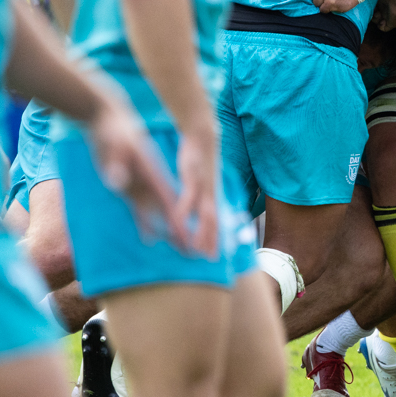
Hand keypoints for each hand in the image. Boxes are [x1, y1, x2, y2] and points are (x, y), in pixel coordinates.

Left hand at [85, 94, 185, 249]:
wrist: (108, 118)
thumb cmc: (113, 130)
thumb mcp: (114, 145)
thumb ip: (116, 165)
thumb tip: (118, 185)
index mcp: (153, 174)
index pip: (171, 203)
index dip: (181, 222)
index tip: (191, 240)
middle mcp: (153, 183)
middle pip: (174, 213)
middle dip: (187, 234)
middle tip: (200, 256)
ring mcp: (143, 185)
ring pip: (161, 215)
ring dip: (172, 233)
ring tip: (183, 252)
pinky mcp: (130, 186)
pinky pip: (142, 210)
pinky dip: (149, 225)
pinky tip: (150, 239)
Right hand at [174, 123, 220, 258]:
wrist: (203, 136)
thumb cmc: (199, 159)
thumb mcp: (201, 180)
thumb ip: (199, 195)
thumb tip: (198, 208)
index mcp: (212, 195)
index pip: (217, 222)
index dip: (216, 239)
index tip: (214, 256)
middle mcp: (211, 194)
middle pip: (214, 222)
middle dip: (212, 241)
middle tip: (210, 260)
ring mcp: (204, 186)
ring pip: (204, 213)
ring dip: (201, 231)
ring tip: (197, 248)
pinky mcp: (193, 177)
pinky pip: (188, 197)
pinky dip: (184, 210)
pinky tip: (179, 221)